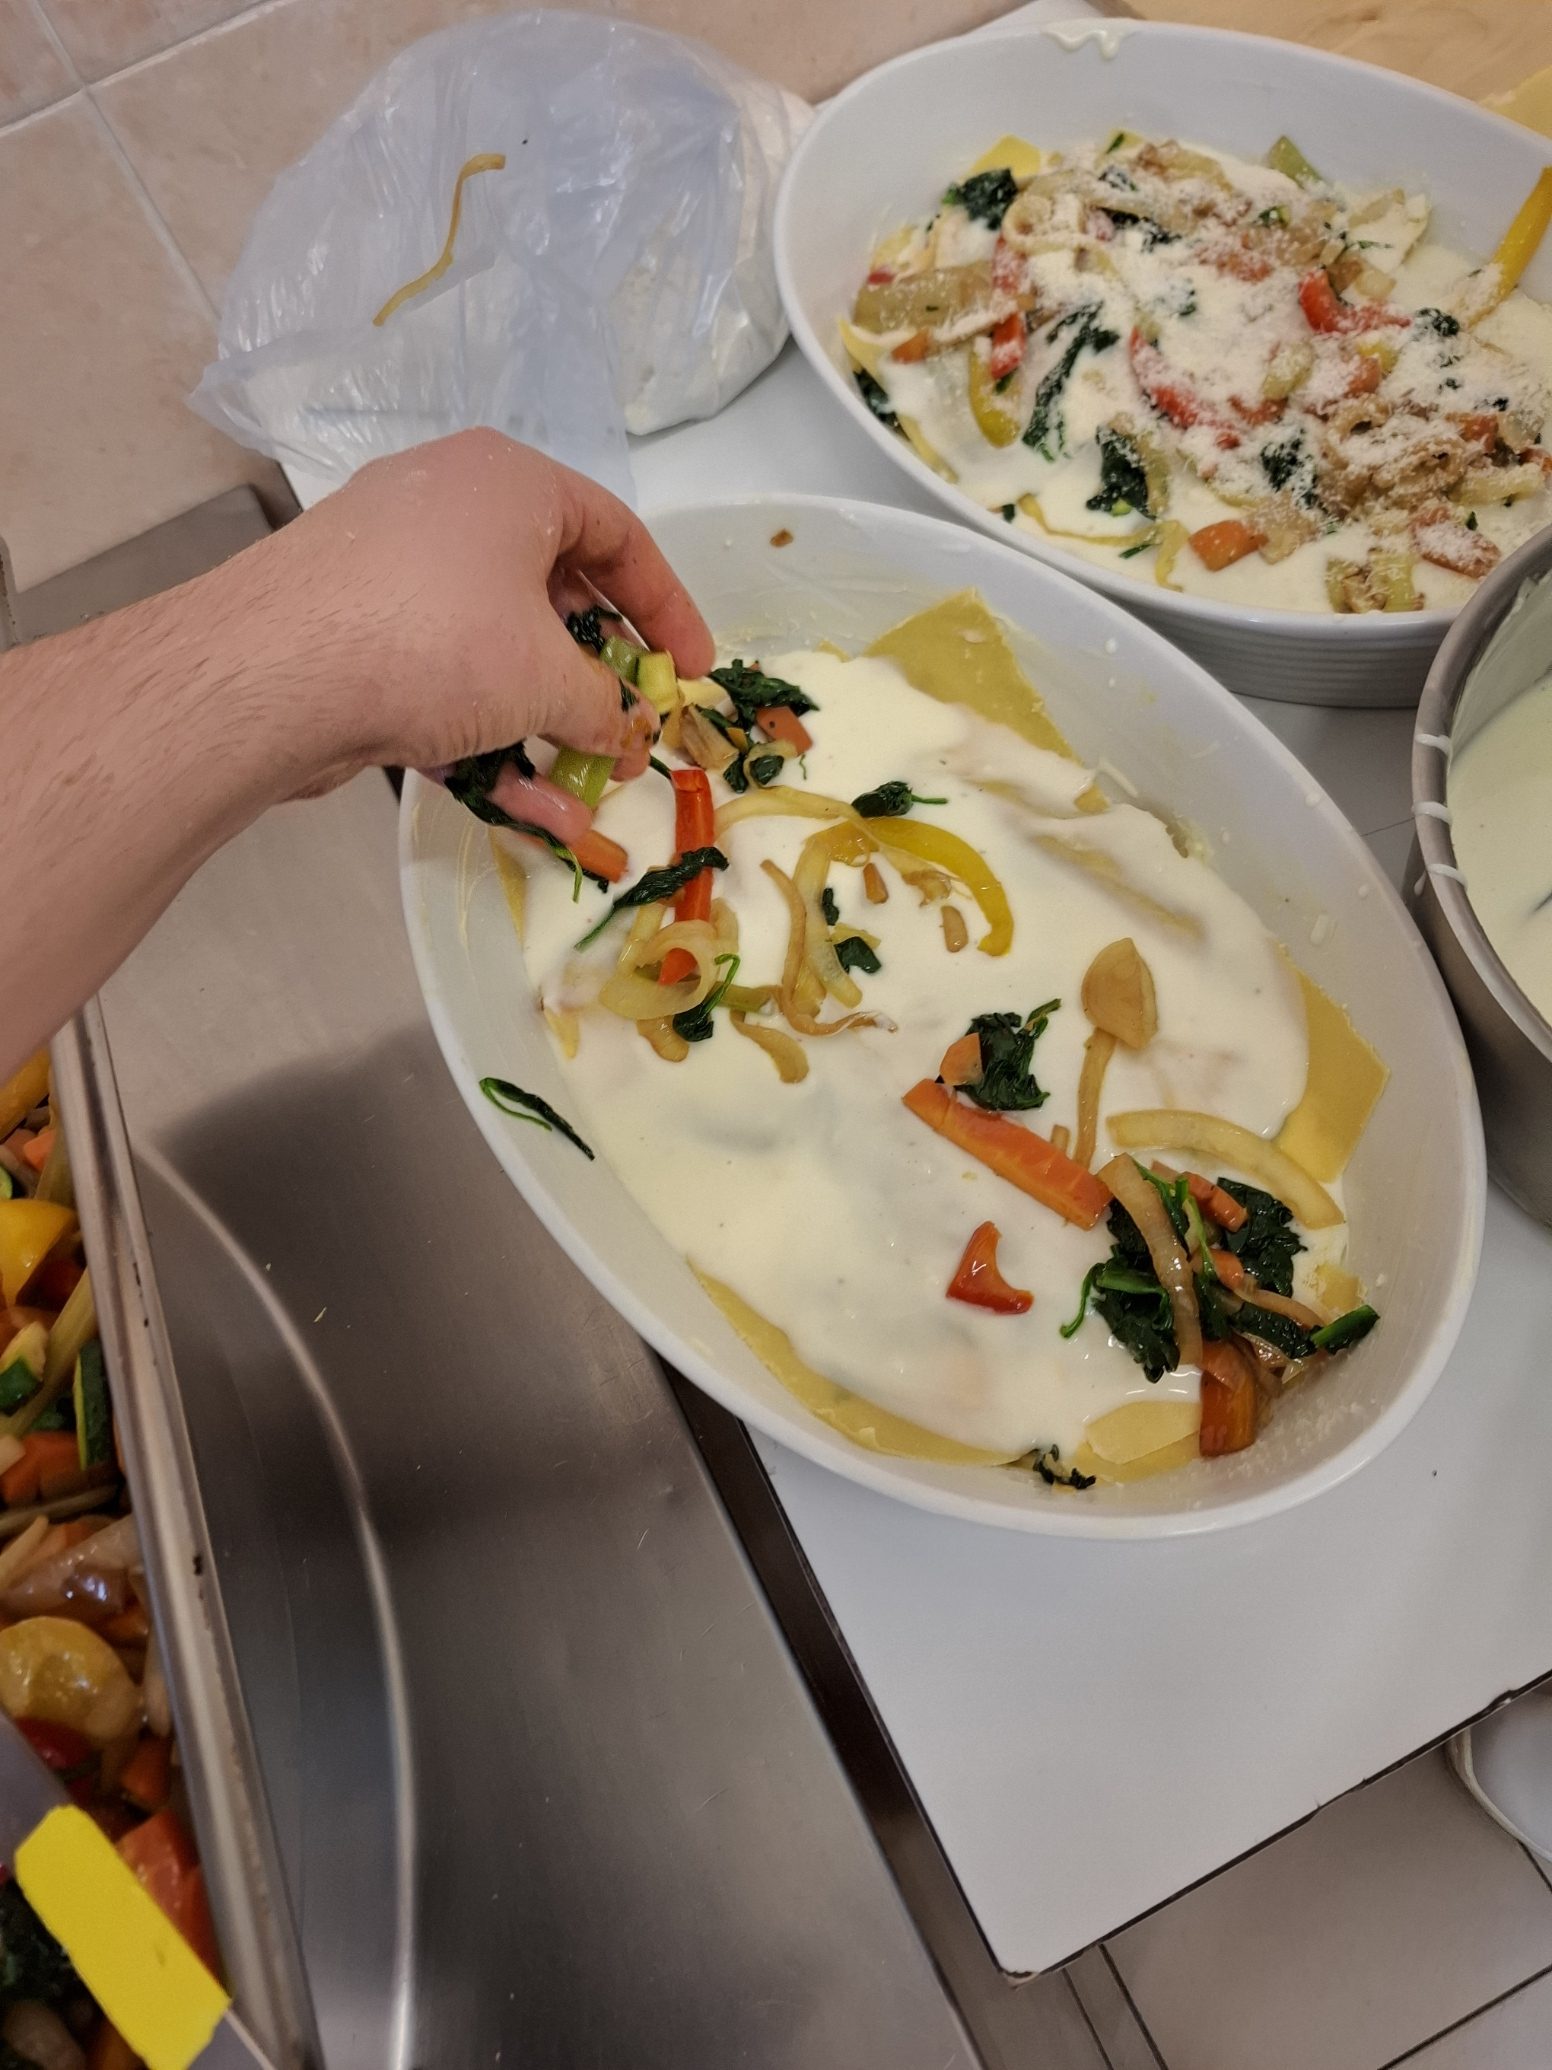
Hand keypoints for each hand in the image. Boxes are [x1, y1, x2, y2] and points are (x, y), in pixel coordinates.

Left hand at [250, 430, 713, 836]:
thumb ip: (602, 705)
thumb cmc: (435, 642)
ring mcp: (395, 572)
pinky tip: (529, 813)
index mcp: (510, 483)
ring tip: (585, 799)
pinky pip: (443, 683)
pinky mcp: (353, 634)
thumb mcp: (546, 680)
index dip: (668, 610)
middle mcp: (452, 509)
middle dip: (599, 684)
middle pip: (554, 596)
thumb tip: (623, 732)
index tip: (694, 673)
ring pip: (496, 652)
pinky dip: (486, 740)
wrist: (267, 675)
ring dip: (547, 731)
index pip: (618, 535)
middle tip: (632, 735)